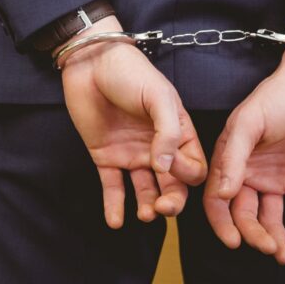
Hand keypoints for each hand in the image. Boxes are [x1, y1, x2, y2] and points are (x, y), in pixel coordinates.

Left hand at [61, 17, 207, 228]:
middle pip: (173, 186)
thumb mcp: (159, 97)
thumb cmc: (131, 73)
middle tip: (163, 209)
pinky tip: (116, 221)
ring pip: (146, 191)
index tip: (173, 166)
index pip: (193, 167)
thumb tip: (165, 167)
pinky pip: (113, 188)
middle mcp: (158, 148)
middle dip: (173, 202)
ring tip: (146, 214)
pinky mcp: (106, 157)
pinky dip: (115, 206)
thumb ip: (168, 132)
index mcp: (178, 133)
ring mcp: (132, 154)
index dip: (187, 174)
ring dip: (149, 207)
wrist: (90, 63)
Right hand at [203, 47, 284, 263]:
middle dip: (254, 233)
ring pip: (271, 218)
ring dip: (276, 238)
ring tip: (284, 256)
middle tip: (269, 247)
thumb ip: (233, 157)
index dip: (222, 221)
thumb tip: (220, 194)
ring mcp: (277, 178)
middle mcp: (250, 173)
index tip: (233, 241)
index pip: (218, 198)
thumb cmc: (276, 98)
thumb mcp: (248, 123)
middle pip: (245, 213)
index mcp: (230, 159)